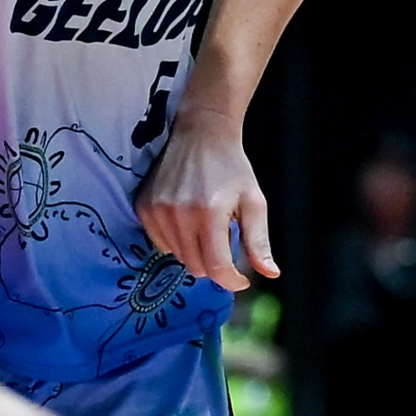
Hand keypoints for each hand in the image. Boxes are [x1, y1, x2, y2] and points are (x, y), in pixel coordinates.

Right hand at [136, 107, 276, 290]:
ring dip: (196, 251)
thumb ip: (259, 241)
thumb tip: (271, 274)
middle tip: (226, 240)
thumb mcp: (254, 202)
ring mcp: (157, 211)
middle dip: (215, 263)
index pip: (215, 267)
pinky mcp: (143, 207)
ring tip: (207, 225)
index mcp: (210, 213)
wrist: (201, 134)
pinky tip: (188, 220)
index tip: (242, 280)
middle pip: (196, 266)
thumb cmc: (233, 169)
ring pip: (178, 257)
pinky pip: (160, 243)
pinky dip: (177, 241)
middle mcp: (179, 214)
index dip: (231, 280)